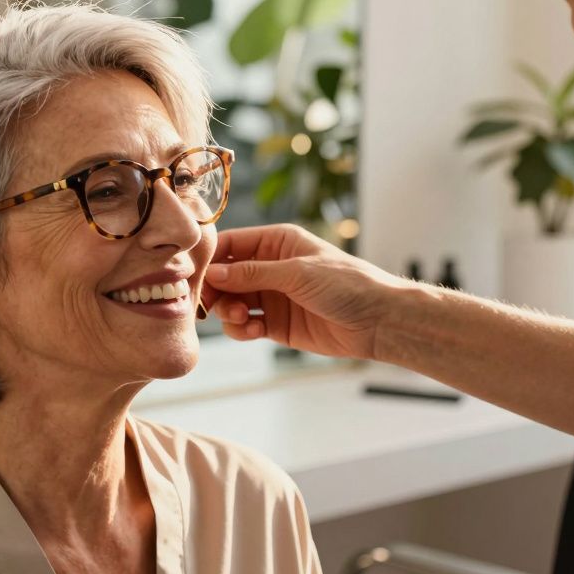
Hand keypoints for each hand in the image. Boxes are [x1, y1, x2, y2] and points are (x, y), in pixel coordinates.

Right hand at [199, 224, 413, 360]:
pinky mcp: (275, 324)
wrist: (379, 321)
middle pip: (224, 277)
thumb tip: (213, 274)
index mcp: (276, 242)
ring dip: (227, 312)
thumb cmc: (347, 284)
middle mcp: (270, 267)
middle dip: (215, 291)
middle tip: (212, 304)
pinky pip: (244, 325)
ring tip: (239, 319)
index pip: (230, 245)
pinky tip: (252, 331)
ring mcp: (271, 297)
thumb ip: (252, 274)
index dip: (210, 260)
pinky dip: (240, 329)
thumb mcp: (296, 273)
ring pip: (230, 302)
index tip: (194, 276)